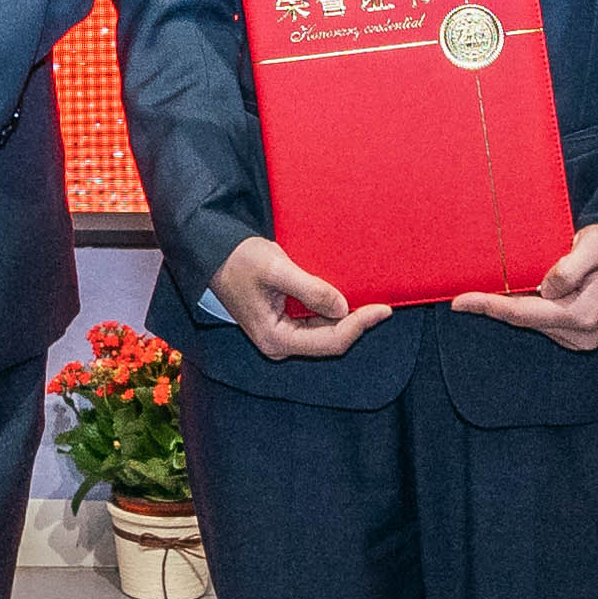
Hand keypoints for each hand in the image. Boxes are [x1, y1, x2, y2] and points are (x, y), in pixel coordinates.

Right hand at [223, 237, 381, 358]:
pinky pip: (315, 325)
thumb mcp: (277, 268)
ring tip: (368, 300)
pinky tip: (345, 299)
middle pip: (330, 342)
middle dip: (357, 324)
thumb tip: (343, 308)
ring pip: (325, 334)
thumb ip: (311, 289)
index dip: (360, 326)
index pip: (331, 341)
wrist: (214, 253)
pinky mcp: (282, 325)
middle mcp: (279, 345)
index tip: (383, 308)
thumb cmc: (240, 259)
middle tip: (382, 305)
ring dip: (346, 319)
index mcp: (276, 339)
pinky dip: (333, 313)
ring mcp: (281, 336)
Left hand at [451, 222, 597, 352]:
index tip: (460, 302)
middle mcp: (579, 334)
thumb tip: (547, 287)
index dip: (489, 306)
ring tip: (498, 287)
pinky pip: (541, 323)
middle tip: (466, 295)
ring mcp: (578, 340)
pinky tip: (522, 294)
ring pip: (531, 322)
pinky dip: (528, 309)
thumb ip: (570, 266)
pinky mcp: (576, 339)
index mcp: (581, 315)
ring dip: (514, 306)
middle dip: (495, 306)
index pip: (523, 313)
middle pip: (524, 320)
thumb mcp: (594, 245)